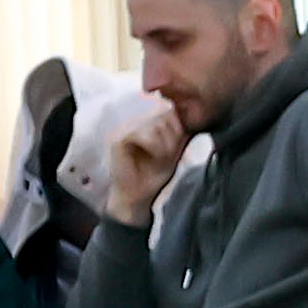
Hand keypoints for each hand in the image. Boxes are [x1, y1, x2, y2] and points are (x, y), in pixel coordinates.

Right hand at [89, 91, 191, 218]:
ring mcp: (123, 128)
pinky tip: (153, 157)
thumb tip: (189, 115)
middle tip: (168, 154)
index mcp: (143, 122)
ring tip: (161, 157)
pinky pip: (144, 134)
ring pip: (155, 124)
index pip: (166, 110)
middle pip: (162, 115)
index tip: (177, 145)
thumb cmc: (153, 174)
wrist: (137, 197)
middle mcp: (132, 121)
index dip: (177, 126)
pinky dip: (155, 147)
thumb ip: (178, 132)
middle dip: (172, 137)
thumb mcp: (172, 150)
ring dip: (165, 144)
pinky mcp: (118, 139)